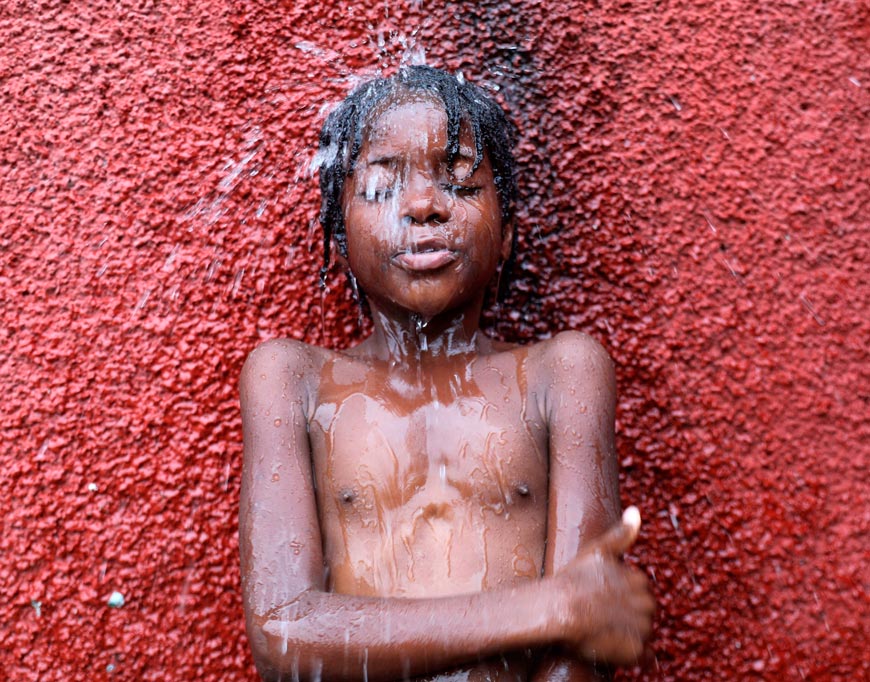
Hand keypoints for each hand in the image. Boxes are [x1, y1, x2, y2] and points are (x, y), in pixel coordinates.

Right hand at [554, 506, 654, 665]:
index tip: (602, 595)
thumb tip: (636, 511)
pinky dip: (631, 651)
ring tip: (603, 629)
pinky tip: (612, 645)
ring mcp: (640, 626)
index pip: (640, 589)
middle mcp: (644, 602)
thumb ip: (621, 533)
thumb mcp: (597, 549)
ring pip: (643, 631)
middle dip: (629, 612)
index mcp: (638, 579)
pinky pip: (642, 653)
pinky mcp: (635, 648)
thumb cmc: (572, 578)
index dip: (621, 593)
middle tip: (602, 614)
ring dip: (629, 631)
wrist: (558, 608)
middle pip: (645, 610)